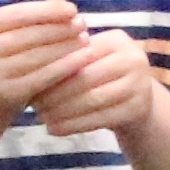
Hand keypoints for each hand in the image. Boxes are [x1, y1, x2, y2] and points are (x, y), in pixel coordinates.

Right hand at [0, 0, 89, 123]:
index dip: (47, 11)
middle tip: (83, 24)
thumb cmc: (1, 59)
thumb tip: (60, 2)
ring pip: (38, 56)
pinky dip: (66, 66)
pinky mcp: (7, 93)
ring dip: (66, 46)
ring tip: (85, 39)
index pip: (17, 14)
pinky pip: (44, 76)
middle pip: (29, 35)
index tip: (72, 9)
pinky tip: (83, 59)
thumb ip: (31, 18)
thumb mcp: (7, 35)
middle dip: (60, 28)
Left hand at [27, 23, 156, 141]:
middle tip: (34, 105)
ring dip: (63, 111)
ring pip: (92, 100)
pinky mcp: (139, 109)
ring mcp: (140, 84)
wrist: (139, 102)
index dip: (54, 68)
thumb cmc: (104, 78)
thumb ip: (68, 59)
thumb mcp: (92, 61)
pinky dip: (75, 125)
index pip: (79, 53)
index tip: (30, 81)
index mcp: (117, 40)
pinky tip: (55, 129)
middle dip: (56, 92)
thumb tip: (29, 68)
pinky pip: (101, 119)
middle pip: (86, 77)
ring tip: (41, 118)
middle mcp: (133, 58)